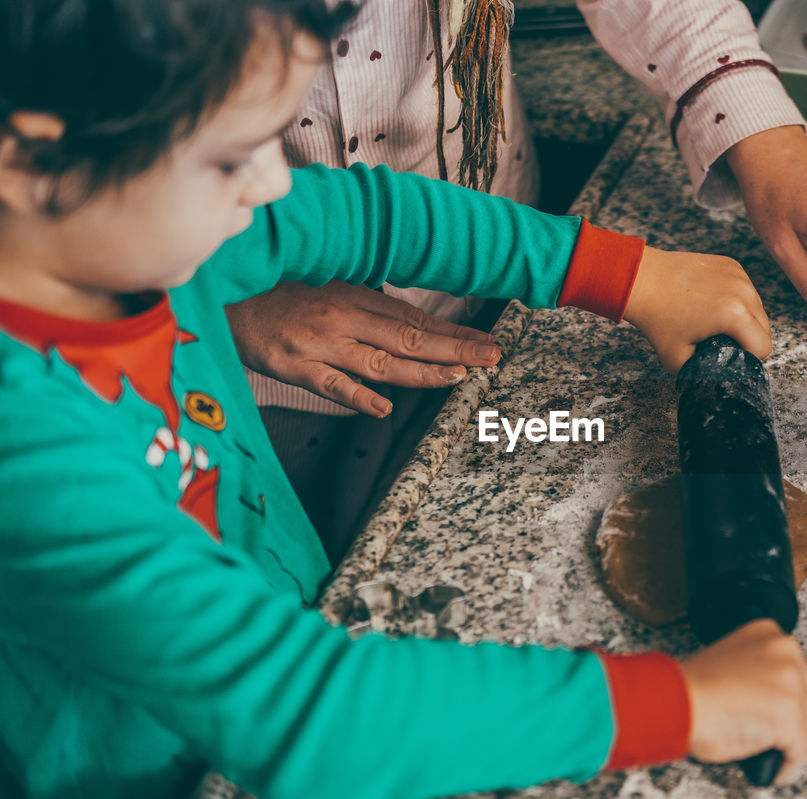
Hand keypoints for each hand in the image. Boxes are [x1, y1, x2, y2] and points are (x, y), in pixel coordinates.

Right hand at [226, 281, 500, 416]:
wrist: (220, 293)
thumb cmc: (277, 293)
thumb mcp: (327, 287)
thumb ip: (366, 303)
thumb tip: (409, 321)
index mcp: (354, 296)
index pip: (415, 318)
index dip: (454, 332)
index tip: (487, 343)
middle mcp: (342, 318)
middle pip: (408, 337)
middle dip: (454, 348)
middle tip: (491, 357)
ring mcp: (319, 344)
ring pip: (379, 361)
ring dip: (421, 371)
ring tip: (456, 377)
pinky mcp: (292, 366)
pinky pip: (330, 384)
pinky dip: (357, 396)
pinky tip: (383, 408)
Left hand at [622, 246, 771, 372]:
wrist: (643, 280)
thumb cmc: (657, 319)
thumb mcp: (678, 360)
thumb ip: (704, 372)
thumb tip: (718, 377)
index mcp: (735, 315)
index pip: (764, 347)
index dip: (748, 359)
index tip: (728, 357)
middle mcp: (743, 291)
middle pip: (765, 328)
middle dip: (748, 339)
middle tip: (721, 343)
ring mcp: (739, 275)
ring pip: (758, 308)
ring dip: (745, 320)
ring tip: (717, 323)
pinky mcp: (732, 265)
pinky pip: (747, 290)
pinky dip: (737, 300)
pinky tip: (714, 303)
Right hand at [679, 619, 806, 785]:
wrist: (674, 700)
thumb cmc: (690, 689)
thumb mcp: (733, 663)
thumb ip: (760, 675)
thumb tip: (772, 706)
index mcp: (768, 632)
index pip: (797, 671)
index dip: (789, 699)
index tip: (778, 715)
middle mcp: (785, 649)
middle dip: (797, 722)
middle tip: (778, 740)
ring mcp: (791, 680)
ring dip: (794, 744)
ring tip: (775, 755)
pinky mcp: (789, 713)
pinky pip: (801, 749)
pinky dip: (791, 765)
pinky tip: (776, 769)